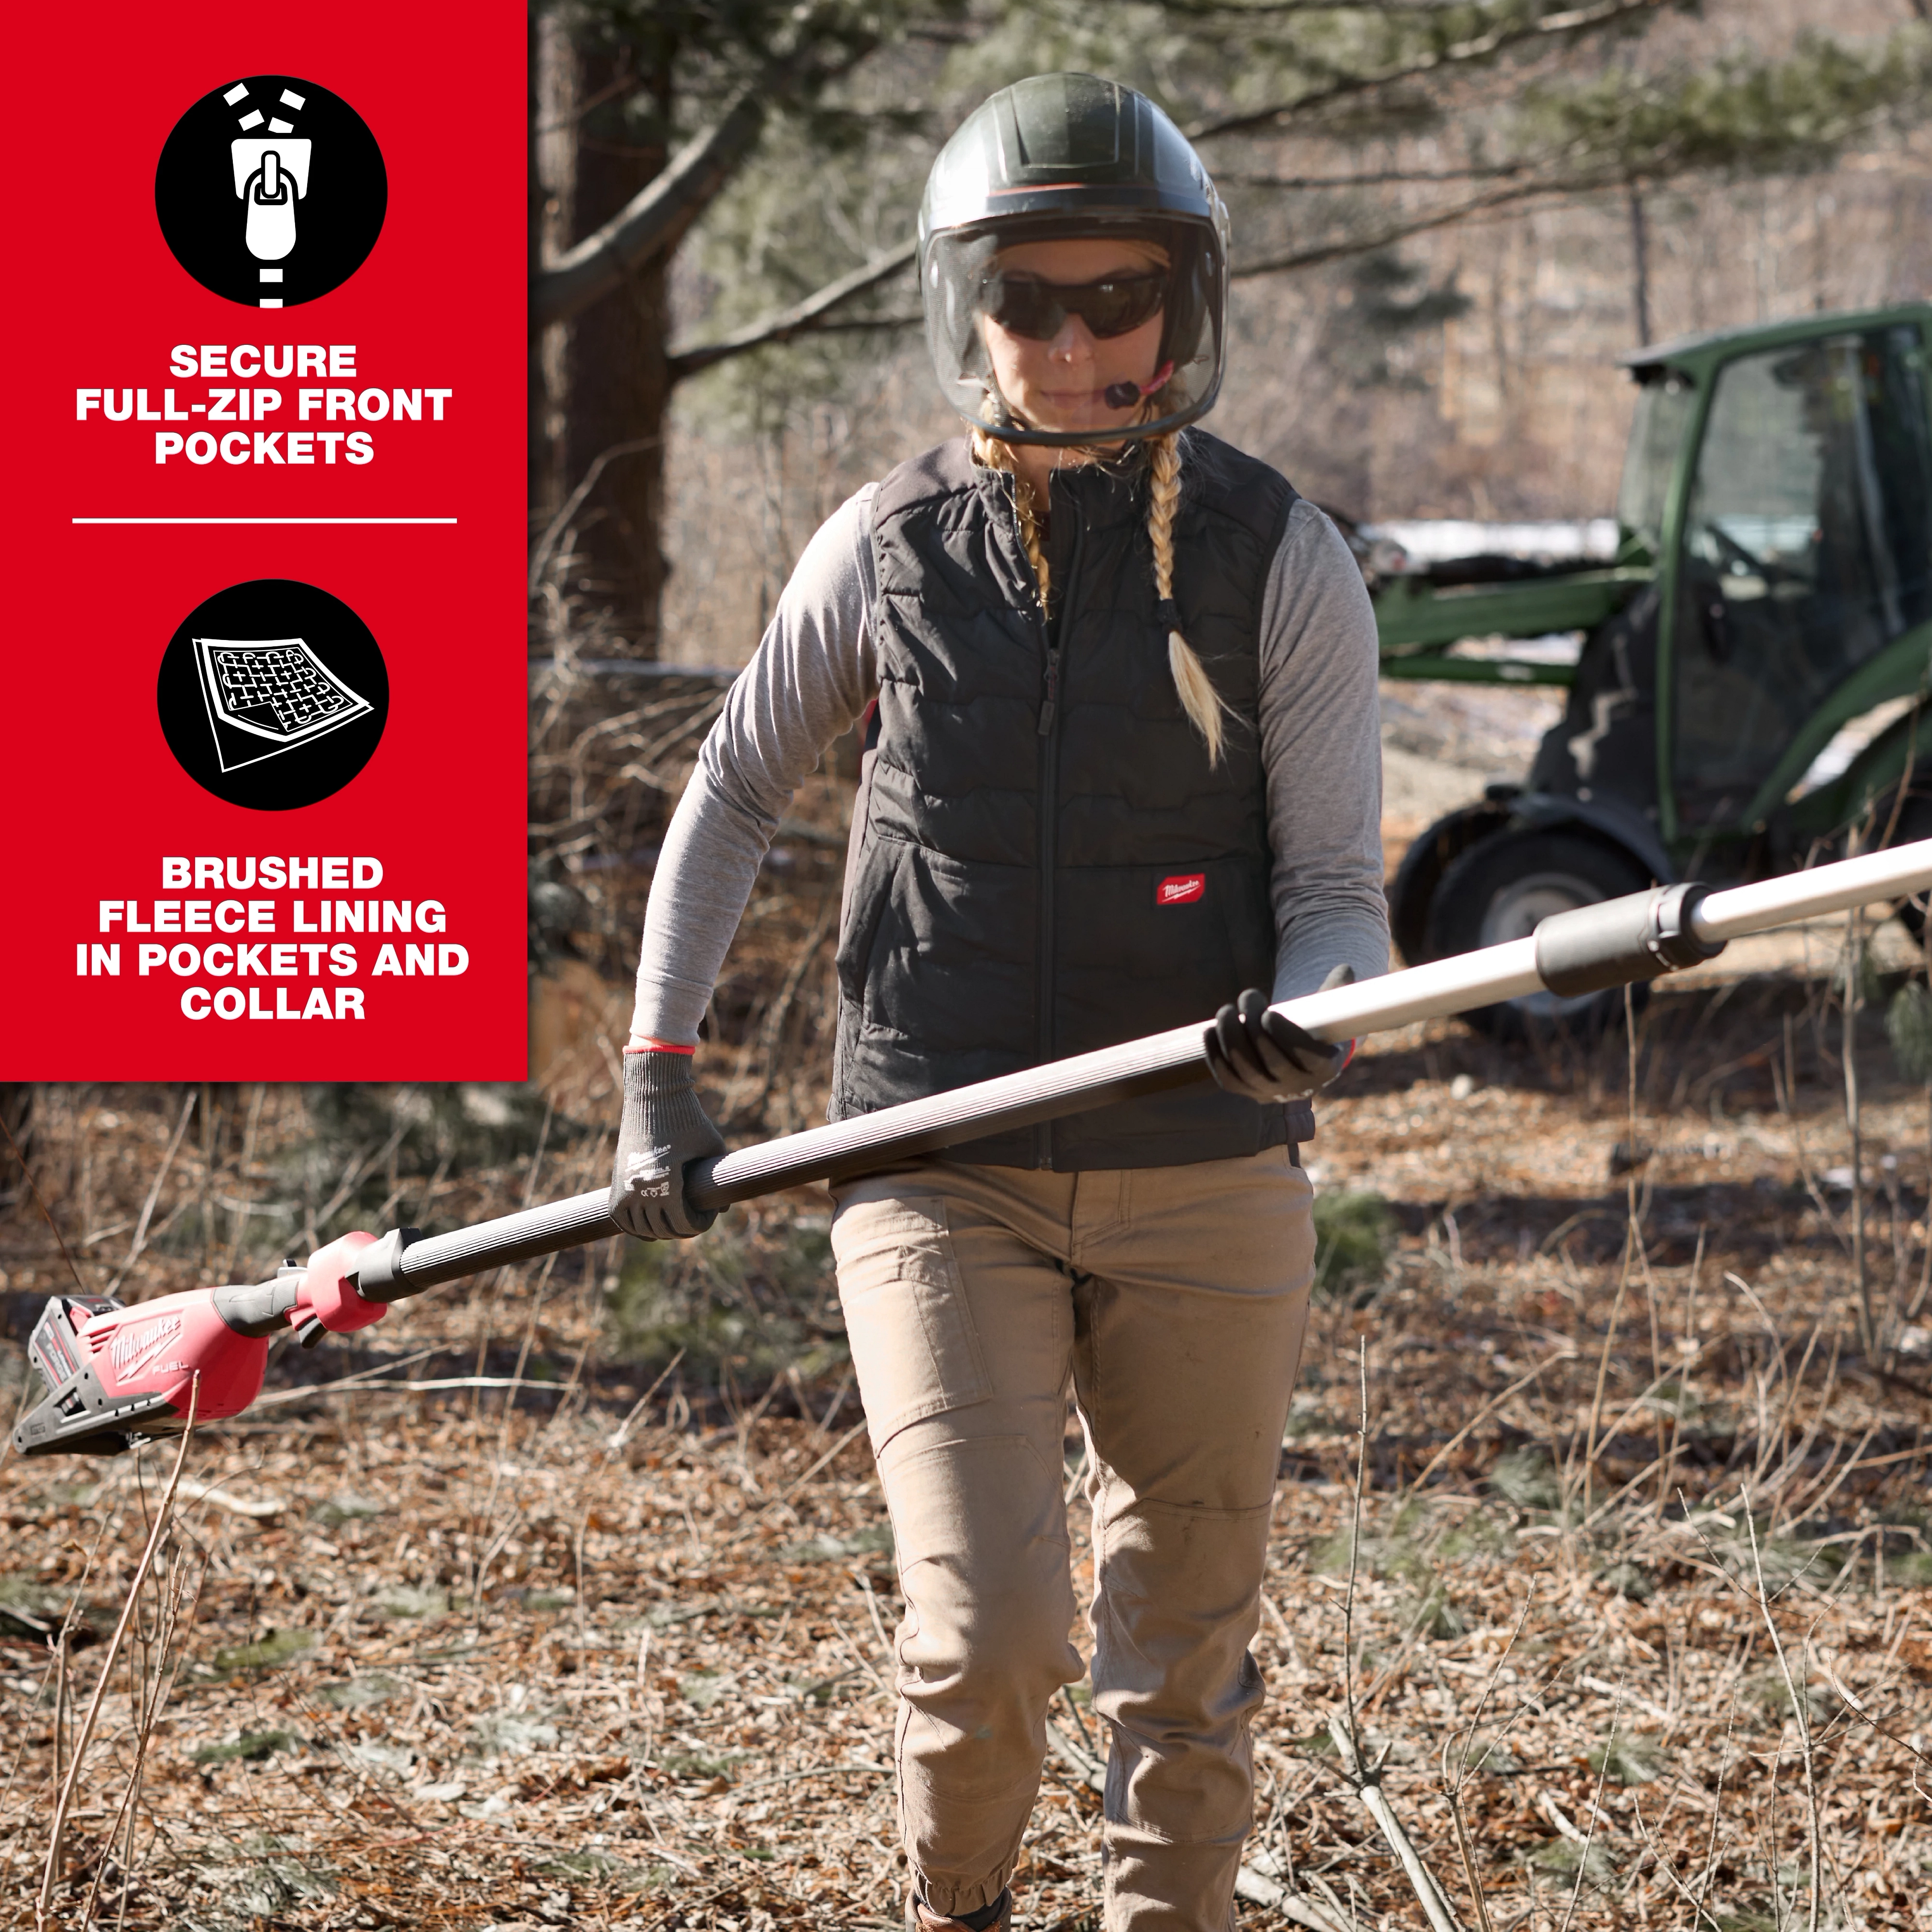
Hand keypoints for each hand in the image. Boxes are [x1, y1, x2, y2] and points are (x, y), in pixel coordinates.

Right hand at [609, 1050, 725, 1239]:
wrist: (652, 1095)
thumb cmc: (687, 1118)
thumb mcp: (711, 1146)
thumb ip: (718, 1180)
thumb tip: (723, 1209)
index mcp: (665, 1183)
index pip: (683, 1225)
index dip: (701, 1224)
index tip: (709, 1213)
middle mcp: (639, 1189)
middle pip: (663, 1230)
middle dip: (683, 1229)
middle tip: (697, 1217)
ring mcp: (623, 1187)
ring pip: (641, 1228)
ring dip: (660, 1230)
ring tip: (677, 1219)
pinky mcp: (615, 1180)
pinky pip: (620, 1218)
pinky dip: (635, 1226)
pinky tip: (652, 1226)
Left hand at [1205, 972, 1353, 1103]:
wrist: (1295, 1057)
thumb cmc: (1314, 1028)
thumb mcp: (1330, 1011)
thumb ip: (1337, 992)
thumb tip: (1344, 969)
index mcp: (1324, 1068)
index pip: (1305, 1057)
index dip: (1285, 1037)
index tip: (1269, 1014)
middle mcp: (1297, 1087)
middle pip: (1272, 1062)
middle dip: (1254, 1028)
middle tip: (1247, 997)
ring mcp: (1269, 1093)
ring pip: (1246, 1070)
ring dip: (1231, 1038)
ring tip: (1226, 1011)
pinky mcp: (1245, 1091)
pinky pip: (1227, 1078)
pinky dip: (1216, 1056)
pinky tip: (1210, 1031)